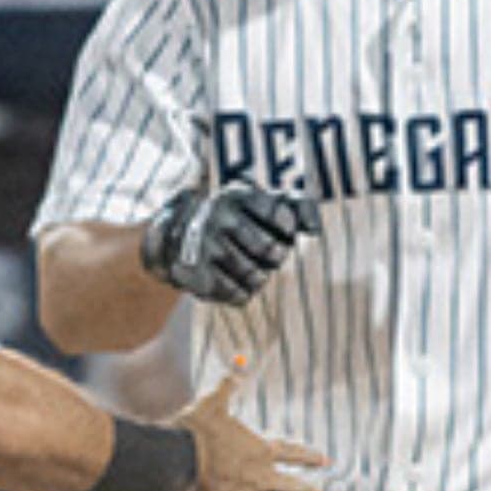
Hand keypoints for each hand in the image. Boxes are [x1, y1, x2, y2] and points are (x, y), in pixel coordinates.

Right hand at [141, 185, 321, 305]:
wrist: (176, 235)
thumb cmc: (234, 220)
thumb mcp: (259, 204)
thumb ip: (296, 207)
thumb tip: (315, 229)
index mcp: (237, 196)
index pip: (278, 213)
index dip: (288, 227)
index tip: (284, 231)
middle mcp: (219, 217)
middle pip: (270, 251)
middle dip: (276, 257)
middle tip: (269, 255)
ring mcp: (207, 245)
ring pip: (255, 276)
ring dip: (260, 277)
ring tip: (253, 270)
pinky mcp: (198, 273)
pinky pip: (237, 294)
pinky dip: (243, 293)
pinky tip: (238, 283)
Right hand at [169, 371, 327, 490]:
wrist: (175, 460)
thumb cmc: (193, 430)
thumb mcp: (213, 403)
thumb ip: (229, 385)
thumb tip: (240, 362)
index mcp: (260, 450)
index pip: (293, 453)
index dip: (310, 457)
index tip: (325, 461)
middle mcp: (259, 478)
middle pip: (290, 486)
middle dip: (305, 489)